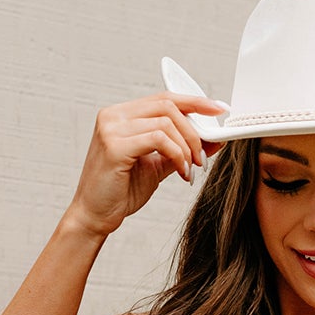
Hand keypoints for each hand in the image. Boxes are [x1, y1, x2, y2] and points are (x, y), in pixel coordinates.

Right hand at [63, 93, 228, 239]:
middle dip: (194, 131)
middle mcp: (114, 115)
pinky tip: (181, 173)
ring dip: (187, 147)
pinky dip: (177, 155)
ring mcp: (112, 128)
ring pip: (165, 123)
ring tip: (190, 170)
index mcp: (122, 115)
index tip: (219, 109)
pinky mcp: (114, 146)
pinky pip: (157, 139)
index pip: (164, 98)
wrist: (95, 216)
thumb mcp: (157, 166)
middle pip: (168, 106)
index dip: (195, 101)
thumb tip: (212, 140)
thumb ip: (180, 150)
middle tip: (203, 158)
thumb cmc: (121, 192)